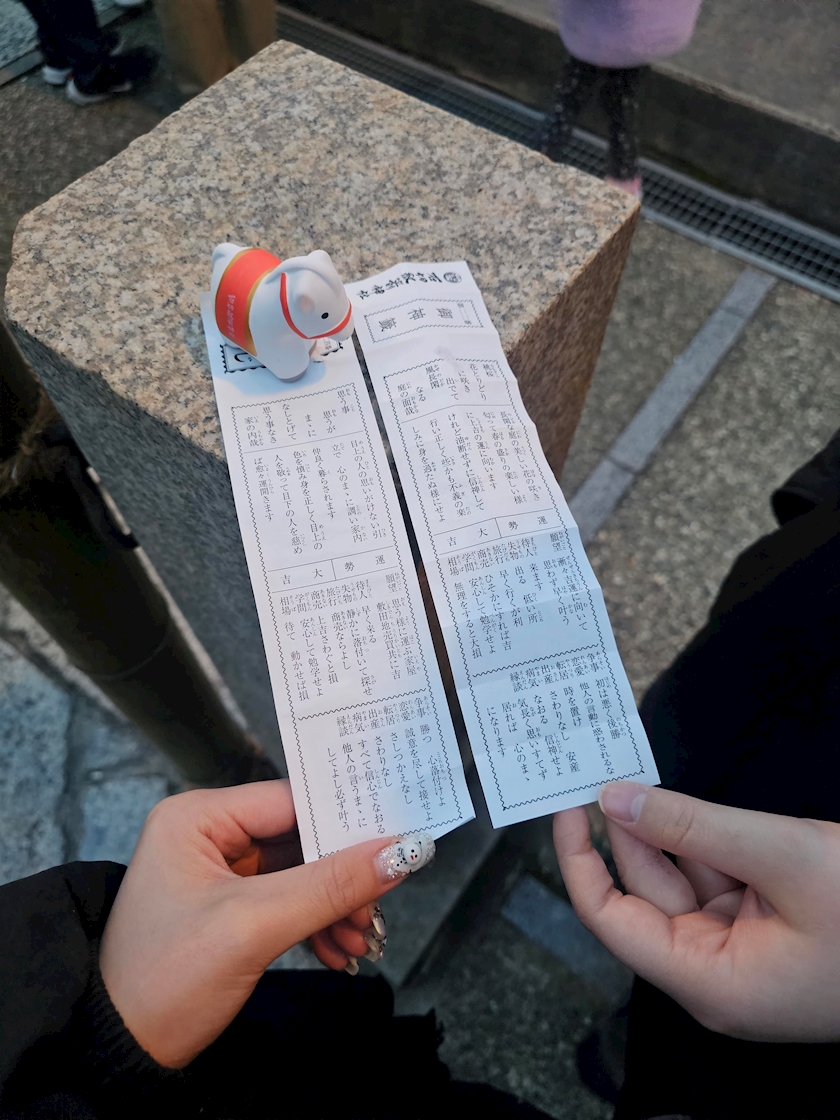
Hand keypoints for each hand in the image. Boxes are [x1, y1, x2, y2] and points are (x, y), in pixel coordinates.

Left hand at [99, 781, 432, 1067]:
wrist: (119, 1055)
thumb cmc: (163, 982)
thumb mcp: (253, 927)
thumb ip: (330, 886)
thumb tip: (401, 853)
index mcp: (197, 817)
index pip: (290, 801)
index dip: (344, 820)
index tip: (397, 840)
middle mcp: (208, 834)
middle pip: (301, 838)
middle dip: (343, 875)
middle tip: (379, 904)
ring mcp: (219, 873)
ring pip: (302, 872)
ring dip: (335, 905)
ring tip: (361, 939)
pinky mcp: (229, 908)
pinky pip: (289, 901)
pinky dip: (317, 923)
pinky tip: (338, 950)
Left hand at [553, 782, 839, 1041]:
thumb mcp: (784, 857)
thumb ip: (694, 826)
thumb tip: (617, 800)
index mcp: (710, 981)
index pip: (611, 919)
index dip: (580, 860)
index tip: (566, 806)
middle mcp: (718, 972)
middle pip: (645, 894)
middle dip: (623, 831)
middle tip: (597, 771)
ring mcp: (744, 949)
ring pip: (681, 881)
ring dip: (661, 828)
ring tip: (631, 774)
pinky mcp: (768, 926)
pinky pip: (716, 877)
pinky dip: (698, 839)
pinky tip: (677, 800)